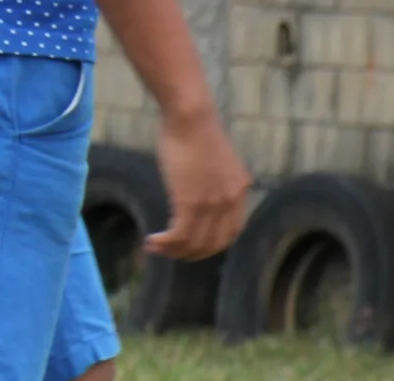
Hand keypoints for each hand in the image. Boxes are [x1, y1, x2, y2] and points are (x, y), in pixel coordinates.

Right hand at [148, 108, 248, 257]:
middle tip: (173, 253)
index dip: (213, 243)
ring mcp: (214, 203)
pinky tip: (153, 242)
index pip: (232, 230)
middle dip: (193, 253)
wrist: (190, 114)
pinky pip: (181, 235)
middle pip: (216, 243)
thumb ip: (211, 177)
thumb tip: (195, 186)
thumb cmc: (193, 127)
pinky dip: (167, 244)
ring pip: (197, 243)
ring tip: (157, 249)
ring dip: (175, 251)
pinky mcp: (192, 202)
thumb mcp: (214, 157)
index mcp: (241, 189)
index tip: (194, 244)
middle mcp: (232, 200)